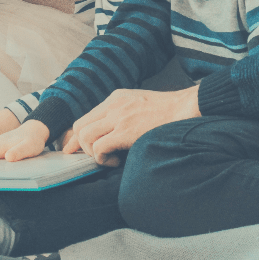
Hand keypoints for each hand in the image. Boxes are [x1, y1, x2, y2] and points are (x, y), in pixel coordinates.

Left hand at [63, 86, 200, 165]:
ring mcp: (118, 117)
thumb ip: (122, 113)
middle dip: (79, 145)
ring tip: (109, 158)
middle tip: (91, 158)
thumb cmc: (167, 111)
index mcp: (115, 98)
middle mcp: (113, 105)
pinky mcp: (125, 131)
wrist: (186, 108)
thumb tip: (109, 132)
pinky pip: (99, 148)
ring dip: (92, 153)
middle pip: (79, 126)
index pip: (86, 117)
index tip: (73, 149)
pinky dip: (103, 158)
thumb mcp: (139, 103)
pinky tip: (116, 161)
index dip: (77, 136)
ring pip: (85, 137)